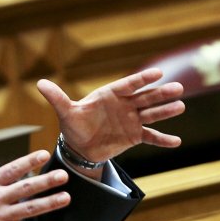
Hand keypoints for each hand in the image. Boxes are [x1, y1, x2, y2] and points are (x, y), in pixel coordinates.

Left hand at [37, 68, 184, 162]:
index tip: (158, 72)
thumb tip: (39, 82)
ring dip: (165, 111)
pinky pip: (151, 137)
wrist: (80, 148)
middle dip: (160, 93)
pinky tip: (177, 142)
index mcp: (110, 95)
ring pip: (151, 115)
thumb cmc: (74, 125)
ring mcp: (131, 120)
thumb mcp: (65, 112)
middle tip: (178, 88)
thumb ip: (57, 98)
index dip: (142, 79)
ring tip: (180, 106)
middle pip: (145, 97)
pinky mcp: (134, 136)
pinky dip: (163, 139)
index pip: (128, 85)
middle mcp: (124, 105)